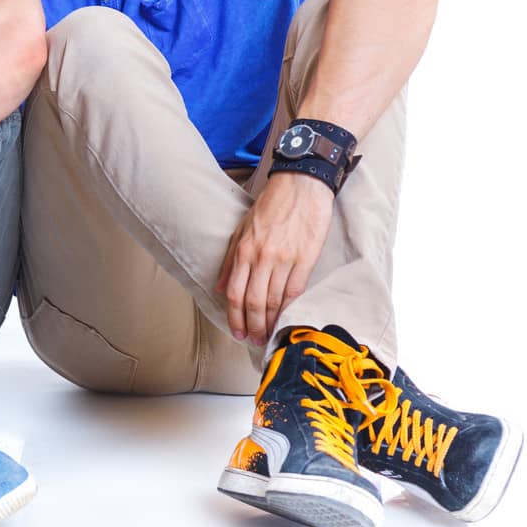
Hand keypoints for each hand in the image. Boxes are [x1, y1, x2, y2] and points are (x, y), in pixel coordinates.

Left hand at [216, 172, 334, 344]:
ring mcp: (284, 259)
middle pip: (253, 301)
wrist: (300, 186)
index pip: (235, 292)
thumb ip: (230, 260)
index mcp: (244, 250)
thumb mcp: (241, 229)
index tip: (236, 331)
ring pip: (274, 300)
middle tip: (252, 341)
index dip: (234, 316)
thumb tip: (220, 287)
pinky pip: (295, 290)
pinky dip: (289, 309)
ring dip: (270, 322)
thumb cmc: (270, 206)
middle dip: (251, 325)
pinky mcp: (306, 259)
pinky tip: (287, 320)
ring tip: (268, 336)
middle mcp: (261, 257)